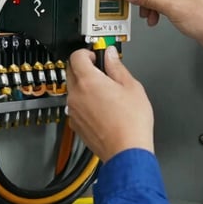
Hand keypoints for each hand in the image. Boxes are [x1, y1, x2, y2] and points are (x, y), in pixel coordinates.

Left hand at [66, 46, 154, 162]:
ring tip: (106, 92)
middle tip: (102, 71)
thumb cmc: (131, 122)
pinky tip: (103, 108)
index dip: (87, 52)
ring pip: (73, 90)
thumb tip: (110, 54)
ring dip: (84, 86)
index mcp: (88, 81)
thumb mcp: (131, 86)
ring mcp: (74, 111)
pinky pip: (76, 106)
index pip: (76, 56)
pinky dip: (85, 103)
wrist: (126, 151)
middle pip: (71, 71)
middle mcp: (76, 95)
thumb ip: (117, 66)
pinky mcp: (76, 125)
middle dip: (84, 67)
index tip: (97, 55)